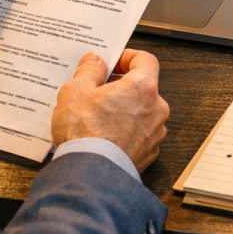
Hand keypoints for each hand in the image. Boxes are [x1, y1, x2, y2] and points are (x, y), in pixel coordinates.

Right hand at [51, 50, 169, 172]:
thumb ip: (89, 70)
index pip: (145, 59)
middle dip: (121, 86)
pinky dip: (126, 130)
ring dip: (124, 109)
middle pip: (144, 87)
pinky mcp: (148, 154)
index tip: (113, 62)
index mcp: (143, 88)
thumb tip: (95, 61)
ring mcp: (155, 134)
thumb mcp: (76, 91)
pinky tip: (104, 134)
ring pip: (142, 112)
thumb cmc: (85, 134)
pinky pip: (139, 133)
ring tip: (97, 115)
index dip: (128, 57)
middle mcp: (156, 109)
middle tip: (98, 89)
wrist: (90, 175)